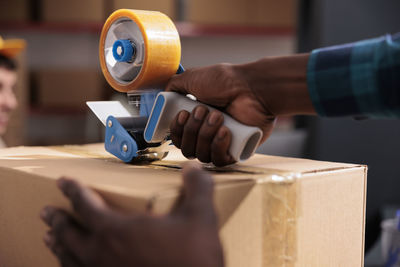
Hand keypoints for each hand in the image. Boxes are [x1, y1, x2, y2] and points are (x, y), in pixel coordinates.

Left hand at [40, 163, 223, 266]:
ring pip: (69, 258)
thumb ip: (197, 187)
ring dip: (58, 245)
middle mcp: (101, 254)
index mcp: (117, 230)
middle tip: (46, 211)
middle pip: (68, 233)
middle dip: (57, 219)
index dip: (73, 191)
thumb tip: (195, 167)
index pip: (85, 205)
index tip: (63, 182)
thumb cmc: (193, 260)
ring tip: (48, 238)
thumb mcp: (201, 218)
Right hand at [166, 63, 275, 165]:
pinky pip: (219, 160)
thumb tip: (165, 96)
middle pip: (187, 149)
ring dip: (206, 134)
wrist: (253, 87)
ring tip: (219, 116)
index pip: (178, 138)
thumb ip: (174, 86)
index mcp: (196, 121)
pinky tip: (225, 131)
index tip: (183, 114)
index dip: (177, 130)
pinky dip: (218, 146)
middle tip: (204, 110)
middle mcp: (207, 134)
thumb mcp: (192, 77)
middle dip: (192, 130)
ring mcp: (221, 144)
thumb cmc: (226, 81)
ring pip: (201, 155)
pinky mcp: (235, 152)